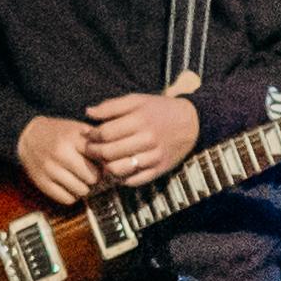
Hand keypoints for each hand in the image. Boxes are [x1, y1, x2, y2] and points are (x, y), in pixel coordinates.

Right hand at [16, 113, 103, 201]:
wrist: (26, 136)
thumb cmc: (59, 133)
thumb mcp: (78, 129)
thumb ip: (97, 141)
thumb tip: (117, 160)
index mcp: (72, 138)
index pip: (101, 158)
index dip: (106, 164)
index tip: (104, 164)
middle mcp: (60, 153)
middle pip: (93, 177)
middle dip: (95, 177)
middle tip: (91, 173)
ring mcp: (49, 169)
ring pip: (81, 190)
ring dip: (84, 187)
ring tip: (80, 180)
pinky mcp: (41, 182)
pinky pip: (67, 199)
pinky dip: (72, 195)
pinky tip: (69, 186)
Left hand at [84, 91, 203, 184]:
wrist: (193, 123)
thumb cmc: (159, 110)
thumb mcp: (137, 100)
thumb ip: (112, 106)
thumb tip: (88, 112)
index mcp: (140, 121)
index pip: (105, 133)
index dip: (91, 135)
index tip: (87, 134)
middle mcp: (148, 140)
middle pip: (108, 153)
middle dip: (93, 151)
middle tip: (89, 148)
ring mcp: (154, 157)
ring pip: (118, 169)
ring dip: (104, 166)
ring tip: (102, 160)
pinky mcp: (160, 170)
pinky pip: (134, 180)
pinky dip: (121, 178)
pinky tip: (117, 168)